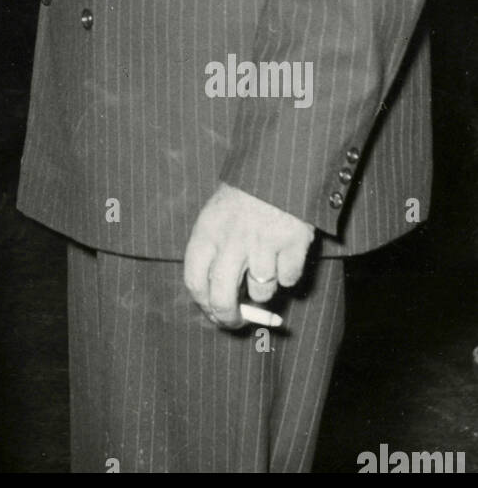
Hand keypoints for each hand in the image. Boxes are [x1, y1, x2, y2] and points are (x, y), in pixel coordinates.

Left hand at [183, 182, 314, 328]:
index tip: (212, 312)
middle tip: (236, 322)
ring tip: (266, 261)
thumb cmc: (244, 197)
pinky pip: (289, 279)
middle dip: (229, 317)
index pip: (194, 281)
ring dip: (264, 287)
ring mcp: (263, 241)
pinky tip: (286, 252)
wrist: (277, 166)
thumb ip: (214, 254)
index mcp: (207, 230)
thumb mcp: (217, 217)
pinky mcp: (293, 243)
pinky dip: (289, 272)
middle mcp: (232, 239)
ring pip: (260, 292)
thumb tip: (217, 304)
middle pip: (221, 298)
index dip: (203, 304)